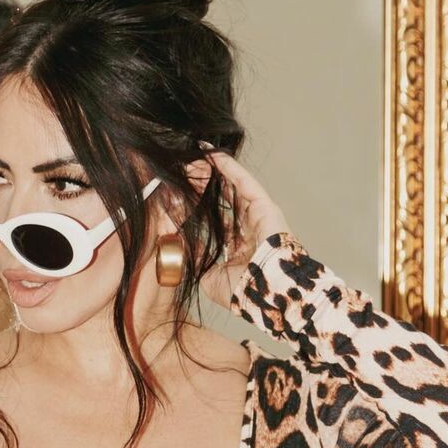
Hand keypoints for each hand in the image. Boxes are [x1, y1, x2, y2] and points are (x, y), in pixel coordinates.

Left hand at [198, 151, 290, 309]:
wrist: (263, 294)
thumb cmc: (241, 292)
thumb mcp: (209, 276)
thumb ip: (197, 257)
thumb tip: (182, 242)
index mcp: (239, 248)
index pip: (219, 222)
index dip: (201, 209)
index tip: (183, 196)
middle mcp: (250, 230)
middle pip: (225, 201)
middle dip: (207, 185)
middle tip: (189, 169)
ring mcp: (258, 217)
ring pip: (234, 187)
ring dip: (216, 171)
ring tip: (198, 154)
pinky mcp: (265, 206)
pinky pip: (244, 182)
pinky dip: (229, 168)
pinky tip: (213, 155)